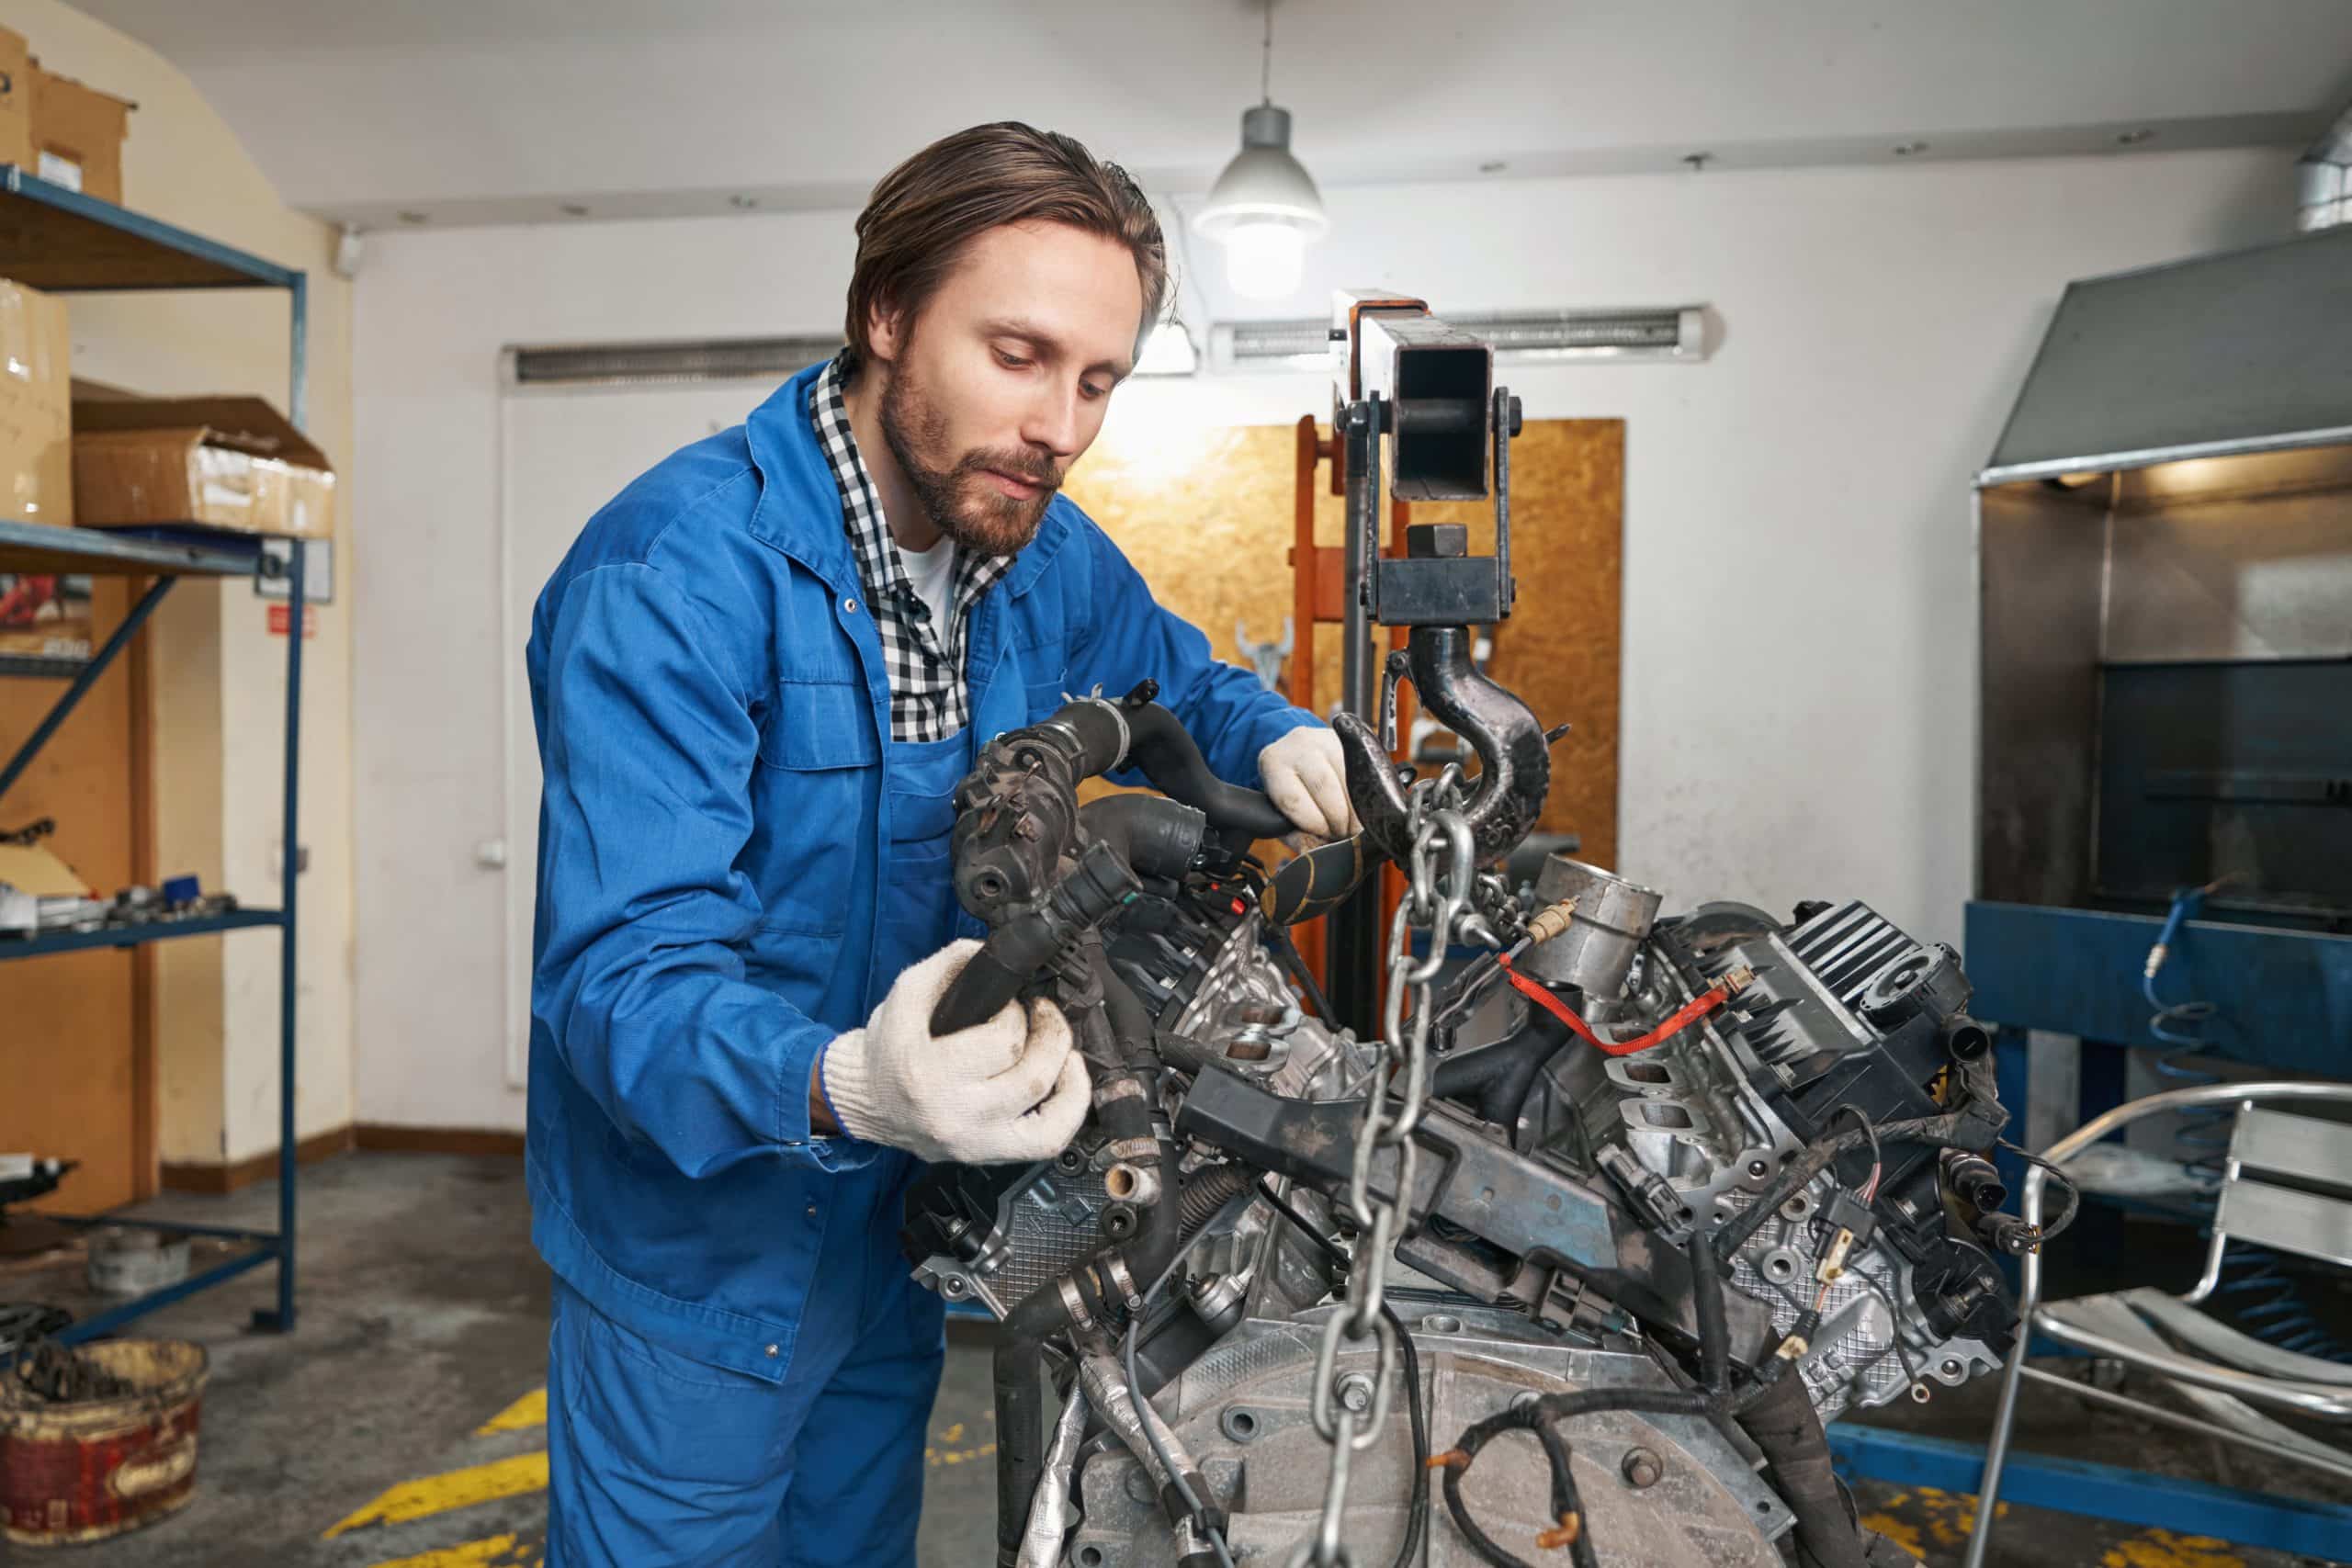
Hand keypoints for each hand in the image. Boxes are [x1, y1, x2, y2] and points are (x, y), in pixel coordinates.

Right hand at [815, 940, 1089, 1162]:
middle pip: (1031, 1079)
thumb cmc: (888, 1048)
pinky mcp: (987, 1156)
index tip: (1011, 1003)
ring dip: (1070, 1076)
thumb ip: (949, 964)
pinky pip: (1046, 1145)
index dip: (1017, 1014)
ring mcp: (974, 1144)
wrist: (867, 1100)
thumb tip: (993, 951)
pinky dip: (1070, 1111)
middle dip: (1051, 1035)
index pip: (1001, 1042)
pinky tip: (1067, 1081)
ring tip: (1063, 1049)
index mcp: (927, 1072)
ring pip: (1050, 1124)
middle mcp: (953, 1115)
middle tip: (1044, 1014)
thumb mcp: (906, 994)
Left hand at [1259, 725, 1358, 841]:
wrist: (1298, 754)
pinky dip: (1367, 795)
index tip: (1326, 836)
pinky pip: (1365, 771)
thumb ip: (1295, 835)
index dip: (1314, 824)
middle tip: (1345, 835)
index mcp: (1273, 763)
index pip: (1293, 800)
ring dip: (1357, 810)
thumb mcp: (1283, 812)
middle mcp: (1298, 745)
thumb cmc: (1291, 790)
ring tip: (1355, 824)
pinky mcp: (1349, 742)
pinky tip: (1364, 807)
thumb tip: (1314, 854)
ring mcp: (1325, 739)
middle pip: (1325, 787)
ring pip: (1349, 779)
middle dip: (1339, 819)